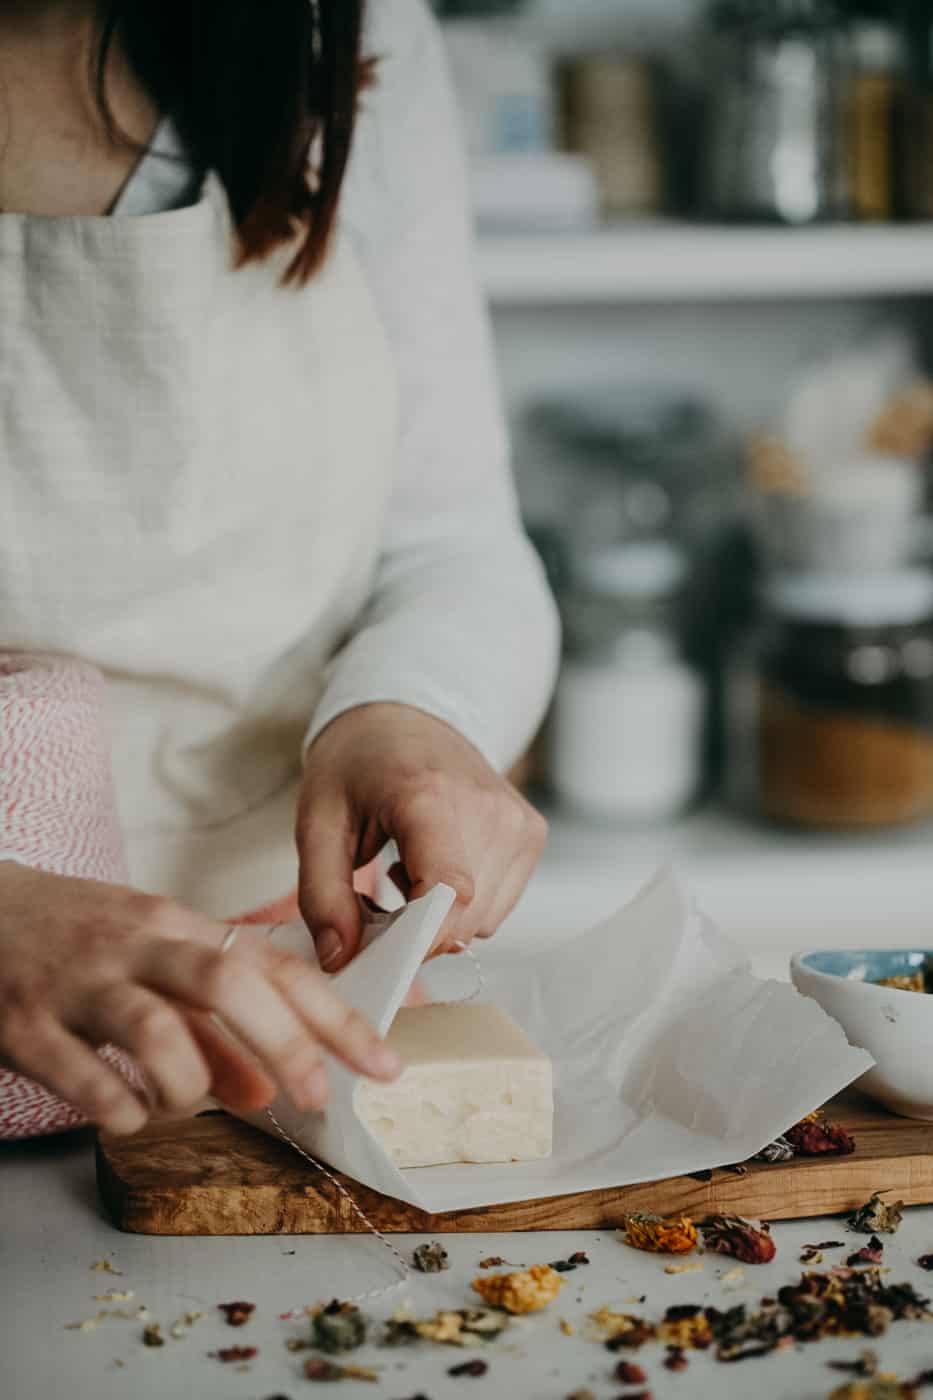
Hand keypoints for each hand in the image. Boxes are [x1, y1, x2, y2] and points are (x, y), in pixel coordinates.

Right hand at [0, 864, 400, 1134]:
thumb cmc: (75, 939)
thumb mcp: (151, 965)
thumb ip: (210, 1028)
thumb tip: (265, 1088)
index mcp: (175, 926)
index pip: (274, 964)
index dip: (335, 1016)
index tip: (384, 1062)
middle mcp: (134, 945)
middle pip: (227, 982)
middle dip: (285, 1043)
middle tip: (313, 1095)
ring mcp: (78, 983)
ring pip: (156, 1029)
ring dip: (189, 1084)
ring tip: (183, 1102)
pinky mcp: (25, 1024)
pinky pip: (85, 1078)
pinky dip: (120, 1110)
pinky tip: (126, 1115)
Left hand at [296, 703, 546, 972]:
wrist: (405, 715)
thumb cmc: (357, 765)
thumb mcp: (317, 822)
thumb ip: (322, 895)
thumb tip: (340, 960)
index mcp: (428, 794)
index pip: (447, 889)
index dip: (417, 938)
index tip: (381, 954)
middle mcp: (487, 807)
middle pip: (463, 917)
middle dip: (415, 935)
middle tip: (375, 910)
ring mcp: (517, 821)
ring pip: (483, 921)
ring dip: (439, 922)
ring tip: (406, 876)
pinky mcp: (532, 833)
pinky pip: (498, 907)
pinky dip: (463, 907)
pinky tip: (434, 869)